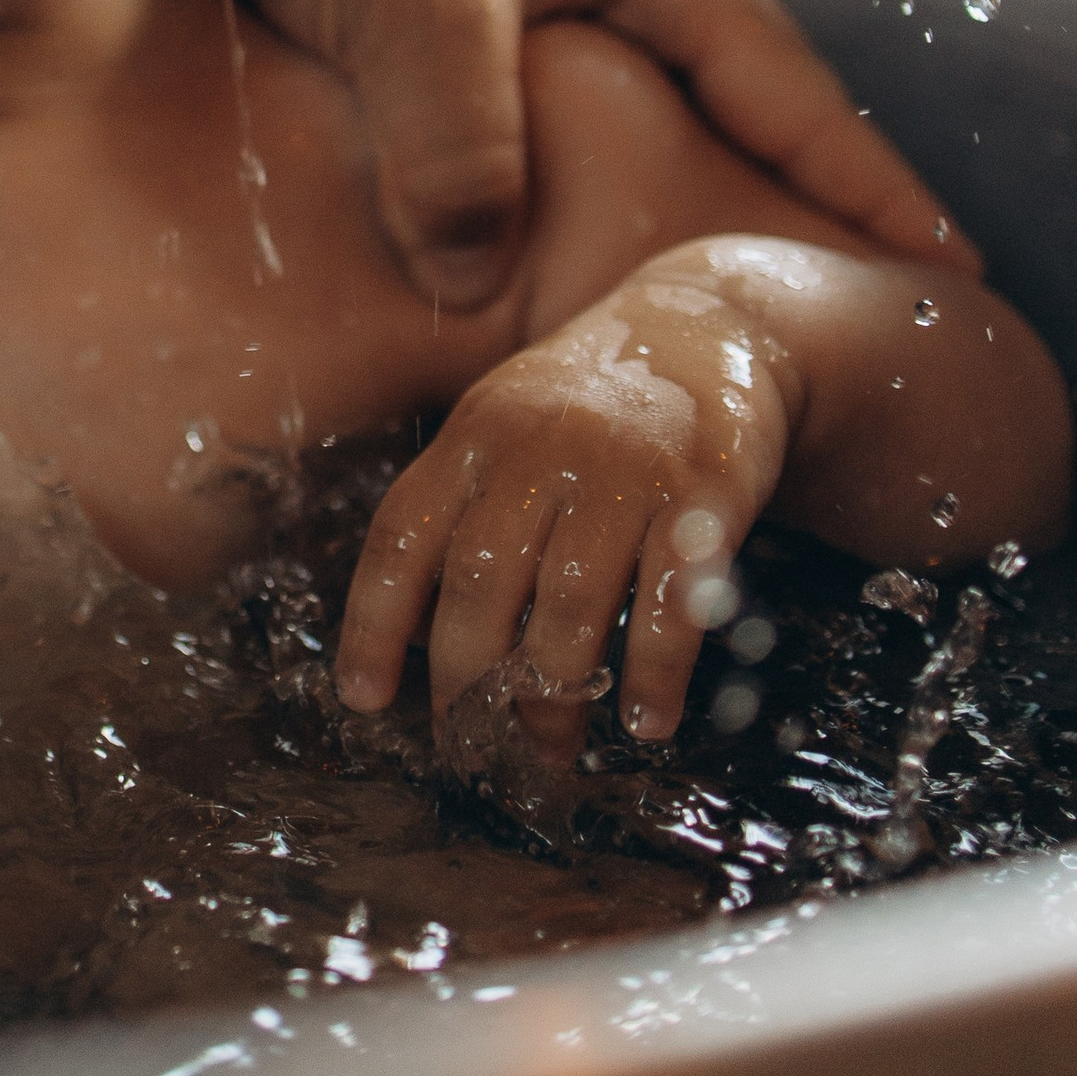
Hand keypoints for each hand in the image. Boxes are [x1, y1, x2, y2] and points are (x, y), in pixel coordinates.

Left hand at [244, 0, 971, 308]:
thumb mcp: (425, 2)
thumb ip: (461, 150)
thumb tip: (477, 288)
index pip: (797, 97)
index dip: (869, 193)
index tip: (954, 273)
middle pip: (728, 114)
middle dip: (785, 206)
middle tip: (846, 315)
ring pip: (622, 123)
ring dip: (659, 202)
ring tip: (698, 303)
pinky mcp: (438, 1)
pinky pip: (523, 121)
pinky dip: (549, 188)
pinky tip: (533, 253)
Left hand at [334, 263, 794, 761]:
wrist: (713, 325)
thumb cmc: (591, 401)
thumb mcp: (505, 423)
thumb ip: (458, 508)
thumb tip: (412, 638)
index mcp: (478, 432)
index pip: (403, 536)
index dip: (373, 624)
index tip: (363, 699)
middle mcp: (541, 447)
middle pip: (481, 585)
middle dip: (468, 686)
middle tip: (473, 748)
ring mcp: (625, 469)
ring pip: (570, 607)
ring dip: (554, 697)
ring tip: (547, 750)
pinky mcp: (704, 494)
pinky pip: (670, 604)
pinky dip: (654, 675)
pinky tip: (645, 723)